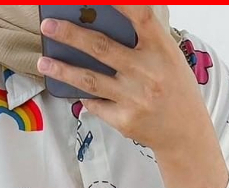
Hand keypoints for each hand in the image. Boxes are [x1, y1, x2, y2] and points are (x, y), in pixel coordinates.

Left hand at [38, 5, 227, 187]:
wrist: (184, 133)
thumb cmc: (174, 88)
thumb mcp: (168, 58)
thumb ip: (143, 42)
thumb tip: (102, 24)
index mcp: (162, 50)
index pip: (140, 17)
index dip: (121, 2)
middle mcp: (147, 72)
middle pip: (101, 48)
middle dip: (71, 35)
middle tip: (48, 25)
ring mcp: (134, 98)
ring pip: (89, 80)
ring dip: (62, 70)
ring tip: (43, 61)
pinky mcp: (124, 120)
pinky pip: (96, 104)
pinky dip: (83, 95)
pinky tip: (71, 89)